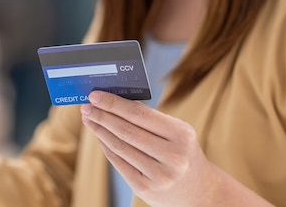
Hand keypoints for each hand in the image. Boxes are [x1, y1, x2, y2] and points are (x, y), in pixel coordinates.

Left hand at [80, 91, 216, 205]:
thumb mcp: (177, 132)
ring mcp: (159, 175)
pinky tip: (99, 136)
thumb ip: (150, 118)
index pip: (140, 114)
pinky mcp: (145, 188)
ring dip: (99, 130)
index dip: (114, 104)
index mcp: (181, 134)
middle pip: (126, 130)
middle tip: (86, 106)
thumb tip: (117, 100)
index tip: (95, 95)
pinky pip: (118, 163)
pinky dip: (105, 147)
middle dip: (102, 116)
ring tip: (89, 119)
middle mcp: (172, 156)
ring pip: (120, 146)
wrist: (200, 191)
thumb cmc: (183, 153)